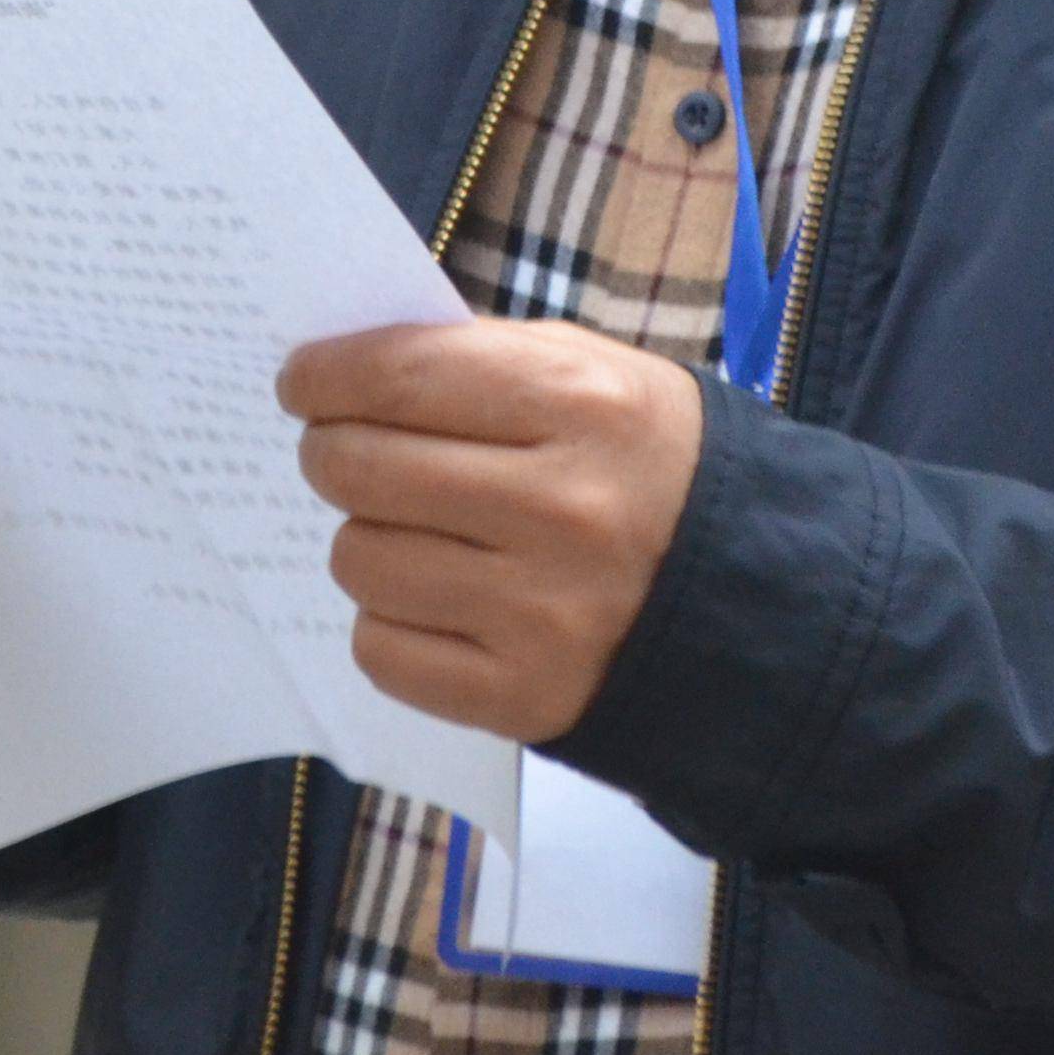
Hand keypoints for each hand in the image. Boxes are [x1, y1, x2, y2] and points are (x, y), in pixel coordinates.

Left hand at [282, 319, 703, 744]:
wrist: (752, 595)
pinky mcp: (521, 697)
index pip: (401, 376)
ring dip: (366, 538)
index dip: (328, 374)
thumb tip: (349, 366)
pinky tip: (434, 597)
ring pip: (361, 562)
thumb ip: (481, 357)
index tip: (301, 380)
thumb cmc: (648, 463)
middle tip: (340, 449)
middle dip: (331, 451)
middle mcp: (560, 509)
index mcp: (580, 406)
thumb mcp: (598, 373)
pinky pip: (382, 650)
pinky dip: (390, 621)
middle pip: (363, 470)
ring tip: (410, 530)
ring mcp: (539, 612)